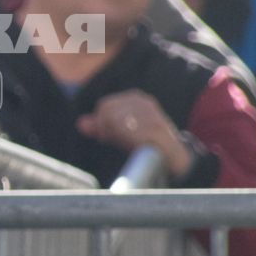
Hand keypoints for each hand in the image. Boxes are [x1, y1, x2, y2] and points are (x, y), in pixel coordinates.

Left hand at [76, 90, 193, 177]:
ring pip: (115, 119)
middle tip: (118, 141)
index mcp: (134, 98)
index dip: (102, 124)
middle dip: (107, 129)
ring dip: (117, 136)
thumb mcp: (119, 134)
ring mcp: (150, 113)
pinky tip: (135, 144)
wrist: (175, 157)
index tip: (110, 137)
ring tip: (129, 143)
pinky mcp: (155, 127)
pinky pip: (129, 130)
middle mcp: (143, 101)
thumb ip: (100, 127)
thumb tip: (80, 124)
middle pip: (107, 110)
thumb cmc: (144, 144)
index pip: (104, 106)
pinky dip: (127, 139)